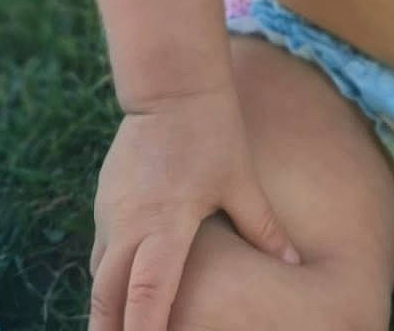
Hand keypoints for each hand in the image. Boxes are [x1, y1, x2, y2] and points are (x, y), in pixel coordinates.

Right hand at [88, 87, 299, 330]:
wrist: (171, 86)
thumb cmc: (212, 132)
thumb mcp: (241, 179)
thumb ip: (262, 226)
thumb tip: (295, 261)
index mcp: (166, 221)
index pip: (148, 289)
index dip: (144, 328)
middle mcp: (130, 222)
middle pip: (107, 296)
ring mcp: (110, 212)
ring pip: (98, 277)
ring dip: (105, 310)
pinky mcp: (103, 201)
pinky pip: (99, 253)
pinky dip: (106, 281)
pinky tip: (116, 299)